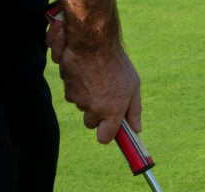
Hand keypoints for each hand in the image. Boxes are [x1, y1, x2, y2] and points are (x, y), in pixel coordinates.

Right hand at [46, 16, 141, 143]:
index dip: (105, 134)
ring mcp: (79, 100)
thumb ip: (134, 110)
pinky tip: (85, 73)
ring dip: (86, 97)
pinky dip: (77, 85)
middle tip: (103, 95)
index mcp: (112, 111)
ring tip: (96, 78)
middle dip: (95, 113)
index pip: (104, 138)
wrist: (92, 41)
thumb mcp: (133, 86)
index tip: (108, 129)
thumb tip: (137, 129)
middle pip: (90, 123)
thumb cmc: (116, 63)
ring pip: (81, 106)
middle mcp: (95, 109)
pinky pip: (72, 93)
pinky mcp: (67, 89)